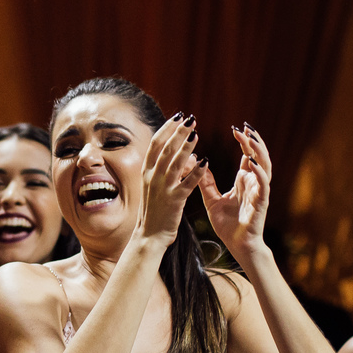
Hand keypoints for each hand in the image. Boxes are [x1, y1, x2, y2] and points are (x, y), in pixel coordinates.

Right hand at [137, 113, 207, 246]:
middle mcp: (152, 178)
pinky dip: (196, 172)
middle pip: (165, 149)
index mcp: (146, 172)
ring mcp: (163, 189)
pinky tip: (206, 161)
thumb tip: (176, 151)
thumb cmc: (153, 210)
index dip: (167, 128)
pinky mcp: (174, 201)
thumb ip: (160, 168)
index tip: (178, 116)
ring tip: (196, 133)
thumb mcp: (152, 186)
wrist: (149, 236)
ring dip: (186, 147)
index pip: (156, 144)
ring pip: (175, 163)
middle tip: (191, 119)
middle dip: (178, 132)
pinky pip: (187, 183)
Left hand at [198, 124, 269, 264]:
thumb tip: (196, 164)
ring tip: (250, 138)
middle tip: (245, 126)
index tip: (236, 128)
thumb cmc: (228, 225)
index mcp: (244, 181)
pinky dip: (259, 173)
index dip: (244, 141)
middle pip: (259, 156)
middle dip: (253, 140)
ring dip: (259, 151)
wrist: (237, 246)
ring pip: (265, 166)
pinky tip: (252, 163)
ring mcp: (259, 192)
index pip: (247, 155)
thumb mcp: (212, 200)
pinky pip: (263, 185)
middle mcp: (254, 183)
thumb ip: (205, 183)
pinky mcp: (261, 203)